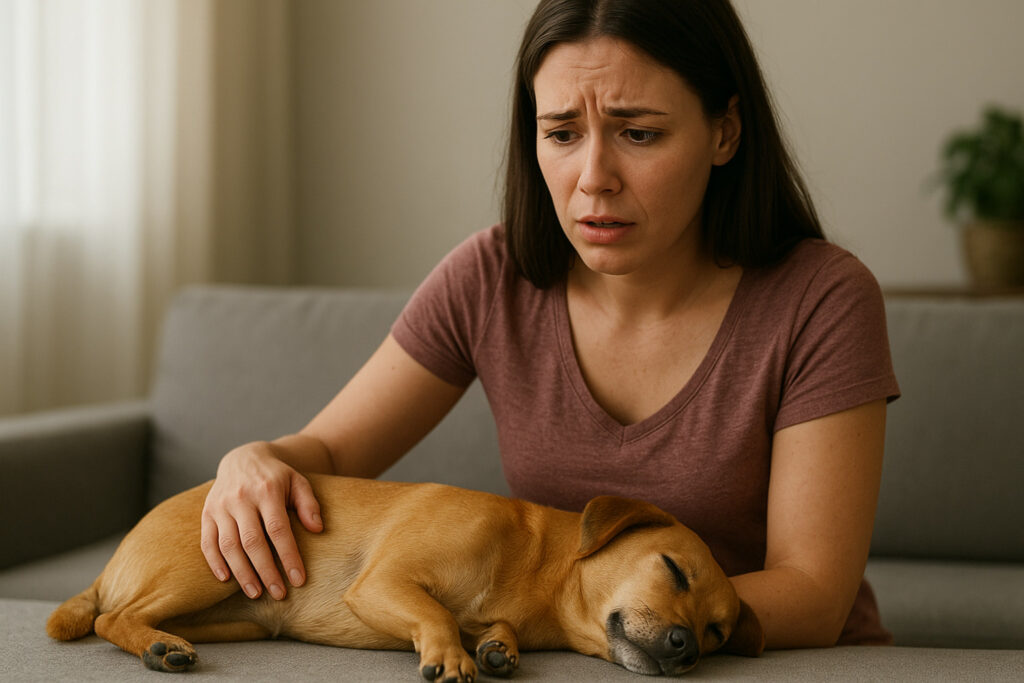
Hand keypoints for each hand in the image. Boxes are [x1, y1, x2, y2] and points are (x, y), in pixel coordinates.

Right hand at [200, 442, 322, 599]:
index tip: (299, 580)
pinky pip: (207, 542)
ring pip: (229, 545)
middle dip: (266, 571)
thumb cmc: (276, 477)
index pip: (278, 530)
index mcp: (267, 491)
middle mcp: (241, 498)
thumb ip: (309, 504)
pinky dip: (215, 562)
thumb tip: (317, 529)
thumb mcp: (298, 482)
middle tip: (279, 594)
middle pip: (252, 542)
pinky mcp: (207, 513)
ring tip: (256, 593)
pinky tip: (226, 579)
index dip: (288, 556)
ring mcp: (220, 506)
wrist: (244, 458)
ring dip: (242, 573)